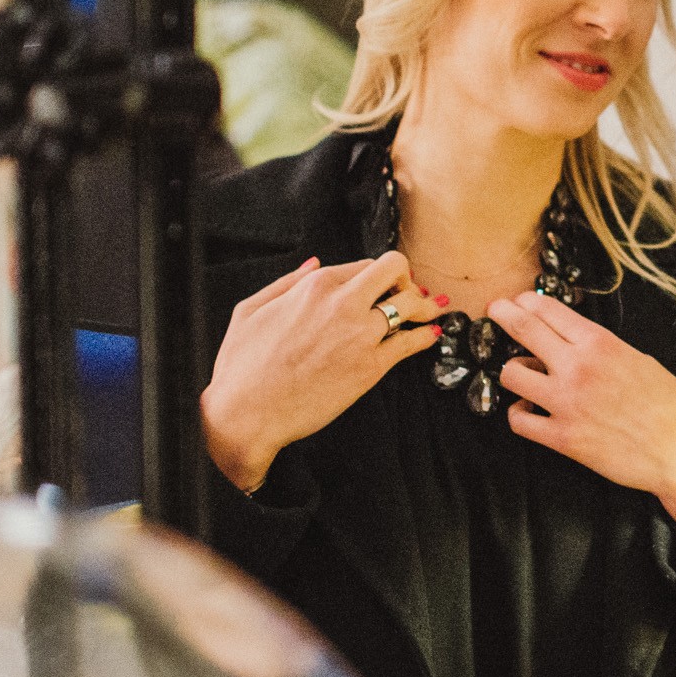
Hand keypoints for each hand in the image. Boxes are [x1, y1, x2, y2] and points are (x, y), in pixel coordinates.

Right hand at [201, 252, 442, 493]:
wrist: (246, 413)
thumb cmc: (242, 365)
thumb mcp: (251, 310)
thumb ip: (287, 282)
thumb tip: (315, 263)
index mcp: (315, 286)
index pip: (364, 265)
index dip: (378, 275)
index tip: (385, 286)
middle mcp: (343, 303)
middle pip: (395, 270)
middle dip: (405, 278)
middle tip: (409, 292)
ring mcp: (361, 335)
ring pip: (411, 304)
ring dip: (425, 305)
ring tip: (433, 310)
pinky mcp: (371, 367)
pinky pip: (411, 343)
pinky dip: (426, 337)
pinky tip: (431, 335)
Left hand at [489, 290, 675, 552]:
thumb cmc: (670, 405)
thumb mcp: (640, 359)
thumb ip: (602, 349)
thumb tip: (574, 343)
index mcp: (601, 343)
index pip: (549, 310)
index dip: (527, 302)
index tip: (519, 301)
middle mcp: (578, 368)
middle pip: (524, 329)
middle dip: (504, 315)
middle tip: (496, 311)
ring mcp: (567, 404)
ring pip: (512, 375)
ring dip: (514, 372)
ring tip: (526, 377)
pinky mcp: (563, 438)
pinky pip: (518, 421)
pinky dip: (520, 414)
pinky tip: (530, 412)